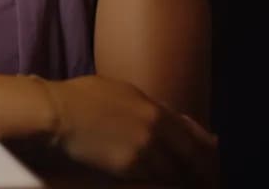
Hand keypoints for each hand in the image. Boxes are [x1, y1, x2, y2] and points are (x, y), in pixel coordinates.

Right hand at [44, 75, 218, 186]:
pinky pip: (154, 182)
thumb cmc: (78, 98)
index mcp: (154, 107)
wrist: (56, 113)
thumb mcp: (117, 90)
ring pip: (174, 173)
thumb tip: (164, 114)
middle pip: (191, 157)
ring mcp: (145, 148)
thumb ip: (144, 104)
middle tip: (207, 183)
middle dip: (201, 173)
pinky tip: (161, 187)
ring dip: (181, 182)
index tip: (213, 159)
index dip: (206, 151)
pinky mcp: (130, 168)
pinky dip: (161, 186)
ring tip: (184, 187)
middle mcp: (156, 127)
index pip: (193, 134)